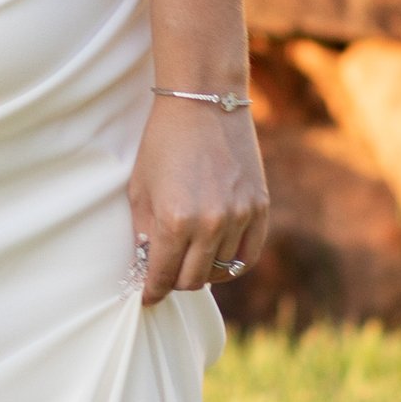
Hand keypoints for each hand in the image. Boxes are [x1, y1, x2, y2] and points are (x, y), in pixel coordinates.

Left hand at [131, 95, 267, 305]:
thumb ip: (144, 233)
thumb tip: (148, 265)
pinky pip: (247, 256)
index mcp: (175, 221)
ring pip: (220, 271)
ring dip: (202, 271)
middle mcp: (210, 225)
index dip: (152, 291)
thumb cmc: (164, 143)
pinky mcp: (260, 208)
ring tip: (189, 261)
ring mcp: (239, 217)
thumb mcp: (141, 189)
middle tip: (165, 276)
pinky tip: (217, 262)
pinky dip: (231, 266)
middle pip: (192, 279)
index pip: (163, 276)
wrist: (204, 103)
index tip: (147, 297)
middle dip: (174, 282)